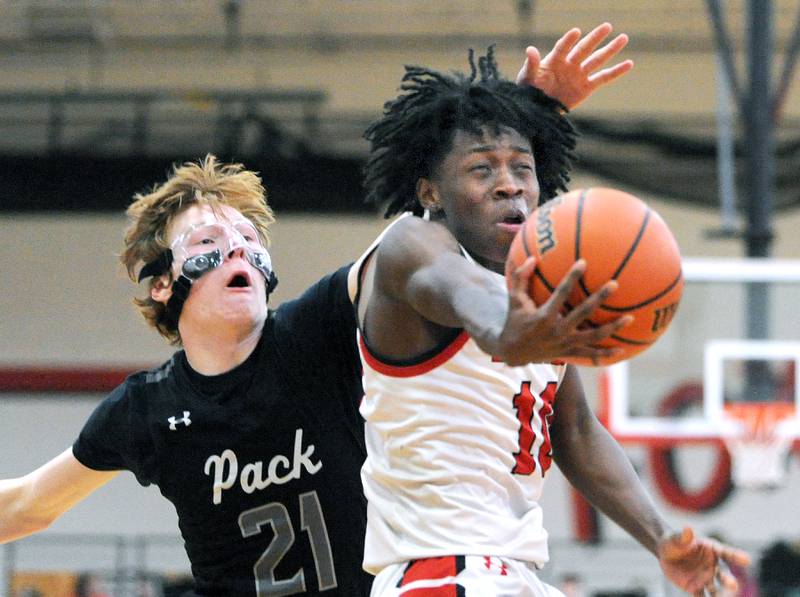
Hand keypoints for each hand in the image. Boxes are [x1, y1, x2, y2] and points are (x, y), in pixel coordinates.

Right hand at [499, 257, 631, 365]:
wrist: (512, 352)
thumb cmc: (515, 321)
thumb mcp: (514, 299)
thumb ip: (520, 277)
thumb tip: (533, 257)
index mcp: (544, 315)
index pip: (561, 293)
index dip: (572, 277)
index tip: (583, 262)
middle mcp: (557, 330)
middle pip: (583, 313)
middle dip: (599, 298)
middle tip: (614, 284)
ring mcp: (565, 344)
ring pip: (593, 336)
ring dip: (612, 328)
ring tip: (630, 318)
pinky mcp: (568, 354)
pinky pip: (590, 355)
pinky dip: (605, 354)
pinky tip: (621, 351)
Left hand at [515, 22, 633, 109]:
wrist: (538, 109)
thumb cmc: (529, 91)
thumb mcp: (527, 78)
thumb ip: (531, 65)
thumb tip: (530, 50)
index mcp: (554, 60)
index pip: (563, 47)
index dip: (569, 41)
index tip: (576, 32)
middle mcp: (569, 64)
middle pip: (584, 49)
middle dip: (595, 38)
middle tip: (607, 26)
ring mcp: (579, 74)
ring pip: (597, 59)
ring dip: (610, 49)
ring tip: (624, 38)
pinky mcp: (587, 87)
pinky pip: (604, 78)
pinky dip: (616, 71)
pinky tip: (629, 63)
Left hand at [657, 528, 751, 595]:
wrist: (665, 553)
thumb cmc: (674, 541)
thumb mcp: (676, 538)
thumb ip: (683, 537)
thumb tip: (688, 529)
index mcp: (712, 550)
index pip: (727, 553)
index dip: (736, 556)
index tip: (747, 560)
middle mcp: (713, 566)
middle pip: (724, 576)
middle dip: (729, 581)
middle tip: (733, 585)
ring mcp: (706, 578)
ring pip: (716, 590)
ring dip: (720, 596)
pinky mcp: (695, 588)